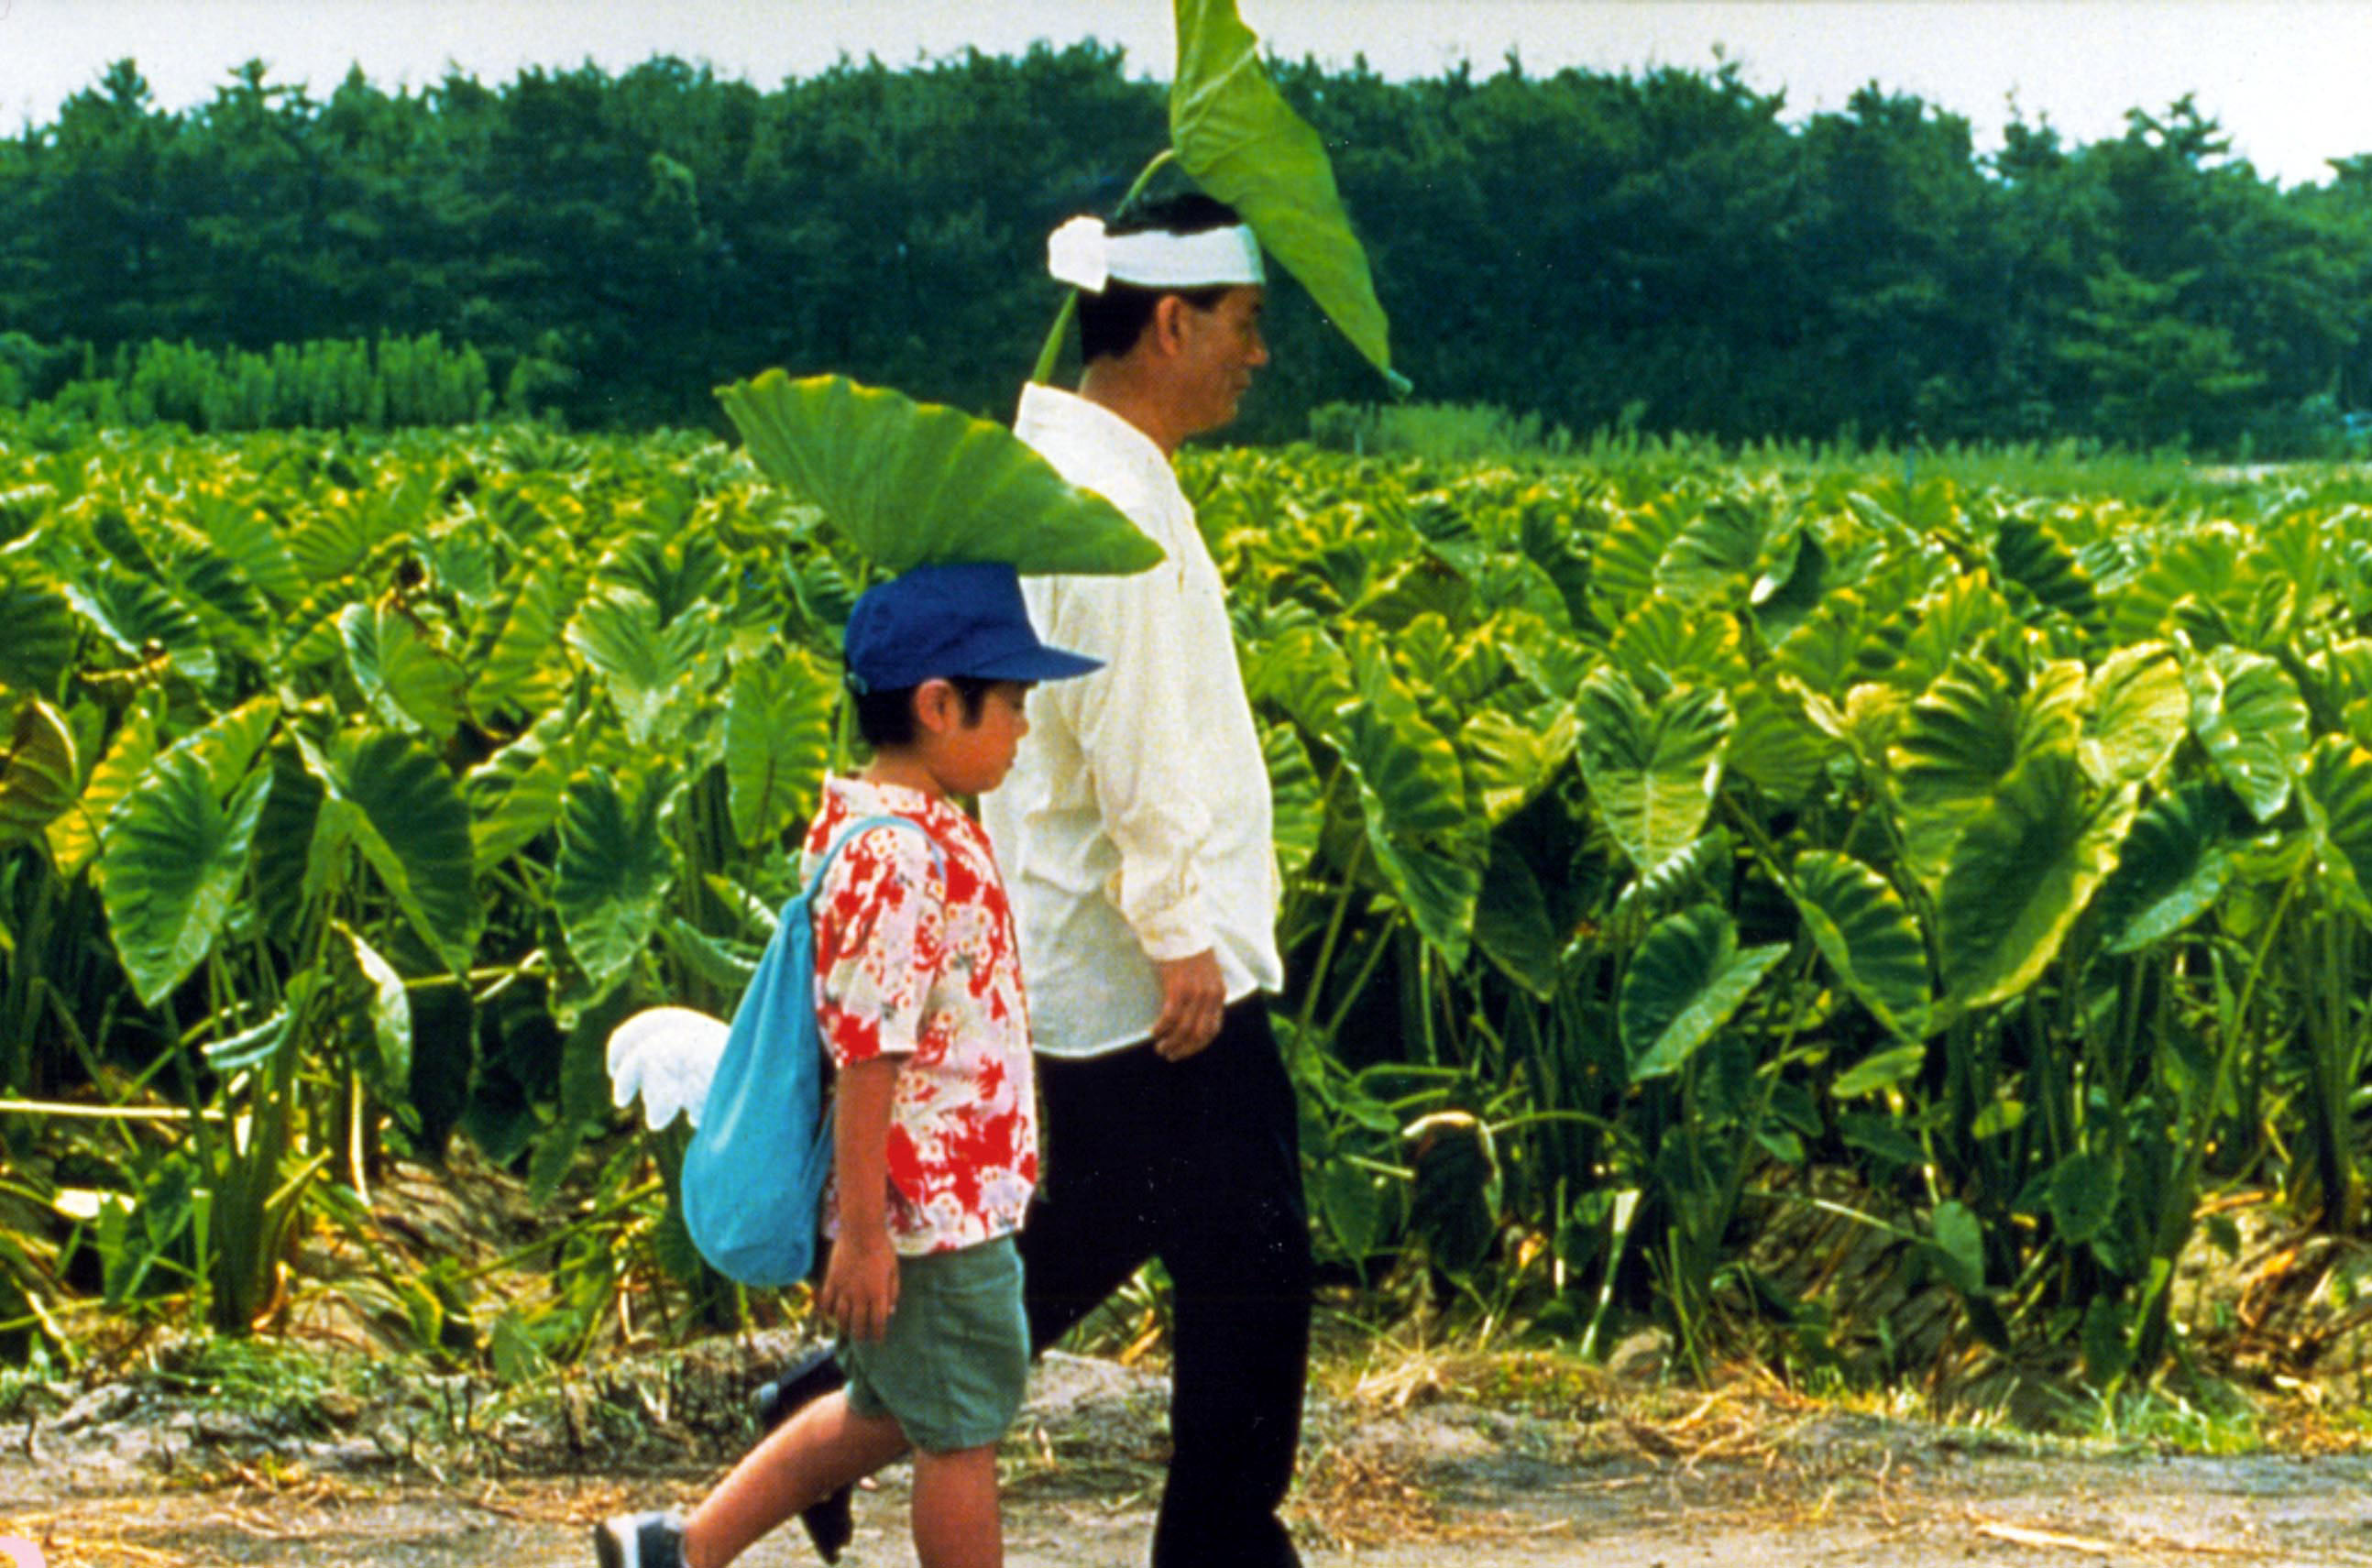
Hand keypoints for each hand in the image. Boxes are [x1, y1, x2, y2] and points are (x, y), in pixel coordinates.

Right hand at [819, 1227, 898, 1341]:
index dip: (877, 1335)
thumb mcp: (894, 1269)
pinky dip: (829, 1312)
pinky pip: (827, 1303)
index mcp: (878, 1292)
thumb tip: (890, 1312)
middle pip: (858, 1324)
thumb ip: (893, 1291)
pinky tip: (832, 1313)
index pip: (878, 1322)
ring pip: (841, 1317)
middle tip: (862, 1338)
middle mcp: (860, 1294)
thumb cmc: (882, 1248)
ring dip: (844, 1327)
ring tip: (847, 1329)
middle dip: (860, 1335)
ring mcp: (844, 1288)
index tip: (877, 1340)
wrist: (861, 1230)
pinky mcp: (831, 1280)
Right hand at [1150, 950, 1225, 1061]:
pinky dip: (1161, 1029)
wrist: (1179, 926)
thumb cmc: (1187, 949)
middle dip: (1184, 1049)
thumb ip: (1203, 993)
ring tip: (1160, 1048)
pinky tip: (1153, 1031)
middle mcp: (1210, 995)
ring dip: (1171, 1043)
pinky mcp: (1178, 988)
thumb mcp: (1204, 973)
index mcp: (1219, 993)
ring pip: (1184, 1030)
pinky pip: (1170, 1017)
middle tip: (1169, 1055)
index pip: (1213, 1030)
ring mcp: (1195, 992)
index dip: (1198, 1046)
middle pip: (1199, 1034)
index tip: (1184, 1051)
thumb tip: (1192, 1014)